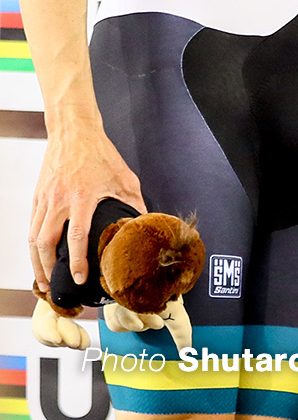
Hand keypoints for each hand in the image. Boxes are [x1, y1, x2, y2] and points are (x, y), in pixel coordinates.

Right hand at [30, 124, 143, 292]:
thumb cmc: (101, 154)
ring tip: (43, 279)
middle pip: (45, 244)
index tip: (79, 277)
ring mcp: (44, 199)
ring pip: (33, 238)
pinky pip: (31, 226)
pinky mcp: (37, 197)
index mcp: (82, 197)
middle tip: (54, 286)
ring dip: (36, 262)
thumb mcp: (125, 178)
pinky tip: (39, 256)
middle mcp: (58, 201)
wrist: (74, 133)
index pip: (76, 237)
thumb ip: (134, 203)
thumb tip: (144, 225)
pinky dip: (33, 245)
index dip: (77, 261)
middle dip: (47, 269)